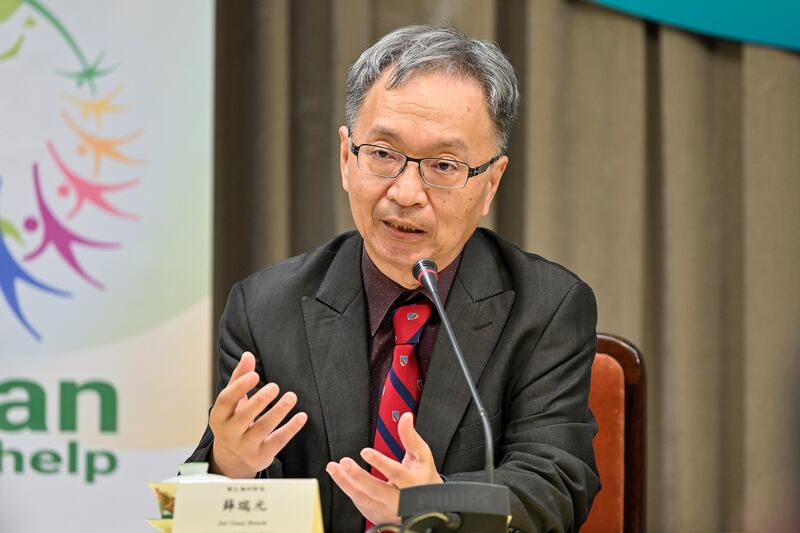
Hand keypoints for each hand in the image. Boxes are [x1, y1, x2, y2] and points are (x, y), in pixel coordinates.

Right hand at [209, 351, 307, 477]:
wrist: (232, 460)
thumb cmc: (233, 422)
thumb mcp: (232, 403)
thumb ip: (240, 378)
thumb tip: (248, 355)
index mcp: (219, 417)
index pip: (225, 401)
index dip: (239, 387)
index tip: (254, 375)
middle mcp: (229, 434)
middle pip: (243, 416)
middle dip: (259, 401)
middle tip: (275, 386)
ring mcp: (245, 447)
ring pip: (262, 429)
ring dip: (278, 412)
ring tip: (291, 396)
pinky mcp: (261, 456)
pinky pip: (278, 442)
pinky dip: (291, 429)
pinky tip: (302, 416)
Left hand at [326, 412, 442, 524]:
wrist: (427, 506)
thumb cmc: (423, 477)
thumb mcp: (422, 456)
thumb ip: (411, 437)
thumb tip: (406, 417)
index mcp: (412, 483)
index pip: (397, 473)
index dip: (381, 463)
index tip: (365, 451)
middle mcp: (400, 500)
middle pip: (377, 490)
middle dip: (359, 477)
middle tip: (345, 462)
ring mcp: (388, 510)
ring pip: (364, 499)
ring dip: (346, 484)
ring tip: (333, 467)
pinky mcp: (379, 516)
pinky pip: (360, 504)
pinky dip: (349, 490)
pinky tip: (341, 477)